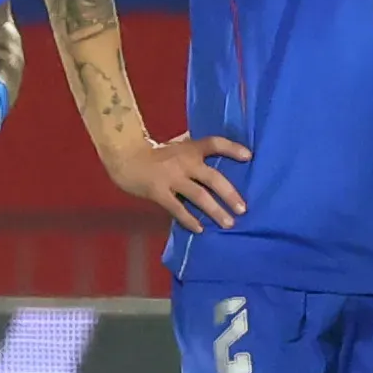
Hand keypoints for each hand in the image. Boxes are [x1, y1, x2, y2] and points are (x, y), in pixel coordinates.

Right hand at [103, 129, 251, 230]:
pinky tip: (200, 229)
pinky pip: (177, 209)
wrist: (124, 157)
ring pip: (199, 196)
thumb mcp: (174, 143)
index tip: (248, 156)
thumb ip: (191, 145)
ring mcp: (172, 178)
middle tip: (243, 209)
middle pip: (213, 178)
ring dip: (215, 211)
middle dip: (230, 194)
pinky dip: (189, 220)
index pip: (215, 143)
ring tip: (228, 223)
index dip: (232, 149)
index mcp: (190, 148)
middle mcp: (184, 162)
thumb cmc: (152, 151)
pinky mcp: (159, 192)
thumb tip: (210, 145)